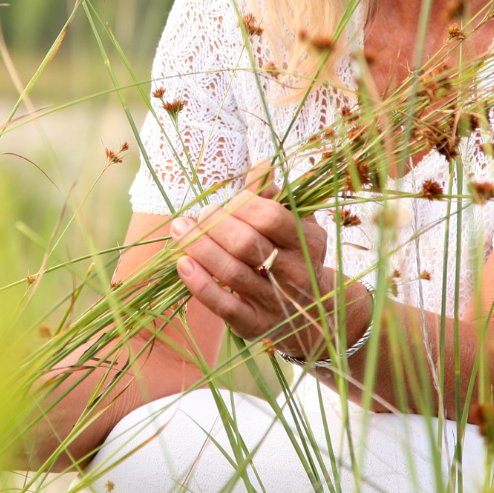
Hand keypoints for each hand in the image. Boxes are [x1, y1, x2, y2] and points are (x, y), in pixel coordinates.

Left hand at [175, 164, 333, 355]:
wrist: (313, 313)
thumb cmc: (296, 256)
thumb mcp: (295, 225)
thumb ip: (275, 198)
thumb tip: (261, 166)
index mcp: (308, 242)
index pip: (271, 217)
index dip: (242, 204)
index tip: (226, 201)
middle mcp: (296, 274)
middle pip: (247, 244)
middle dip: (215, 226)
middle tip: (198, 215)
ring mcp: (276, 303)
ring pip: (232, 273)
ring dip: (200, 249)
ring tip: (179, 230)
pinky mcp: (256, 326)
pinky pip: (224, 307)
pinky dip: (200, 285)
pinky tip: (183, 265)